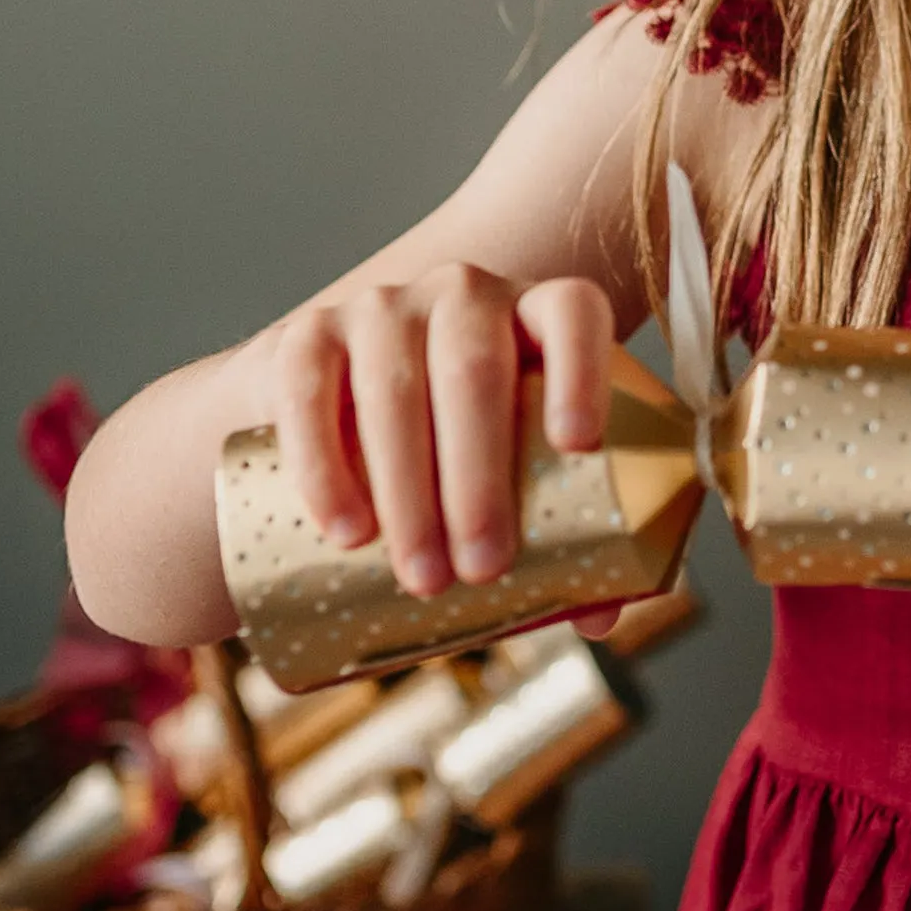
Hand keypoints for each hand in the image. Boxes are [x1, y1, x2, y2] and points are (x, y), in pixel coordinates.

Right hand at [265, 265, 616, 600]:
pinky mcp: (306, 334)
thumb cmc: (461, 447)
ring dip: (408, 491)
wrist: (338, 410)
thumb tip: (603, 616)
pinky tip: (347, 531)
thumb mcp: (516, 470)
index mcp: (536, 315)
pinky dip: (325, 467)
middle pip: (475, 370)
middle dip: (479, 478)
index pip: (573, 312)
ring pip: (394, 389)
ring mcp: (382, 307)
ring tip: (424, 577)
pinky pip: (309, 392)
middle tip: (484, 570)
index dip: (581, 370)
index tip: (577, 446)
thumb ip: (566, 530)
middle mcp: (463, 294)